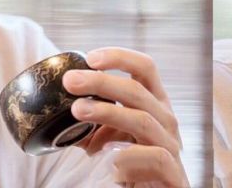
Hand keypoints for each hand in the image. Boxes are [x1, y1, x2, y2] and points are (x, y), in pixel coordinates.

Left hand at [62, 47, 187, 186]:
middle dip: (101, 82)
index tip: (89, 58)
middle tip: (70, 81)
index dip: (120, 57)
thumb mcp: (112, 137)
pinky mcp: (173, 174)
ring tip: (77, 110)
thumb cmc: (134, 165)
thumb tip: (58, 106)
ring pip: (142, 120)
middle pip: (138, 90)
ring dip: (107, 112)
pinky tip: (109, 159)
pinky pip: (156, 158)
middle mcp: (166, 119)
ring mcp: (171, 145)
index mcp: (155, 103)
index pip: (145, 68)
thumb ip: (94, 122)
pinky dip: (131, 155)